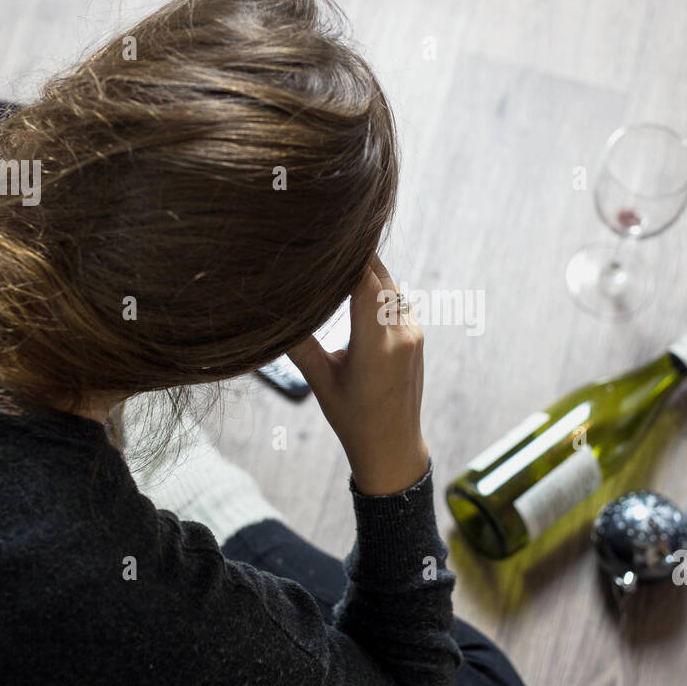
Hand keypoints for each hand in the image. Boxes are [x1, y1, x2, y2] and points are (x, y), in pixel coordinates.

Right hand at [287, 254, 428, 495]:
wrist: (393, 446)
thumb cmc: (353, 418)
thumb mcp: (320, 381)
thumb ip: (299, 343)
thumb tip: (270, 311)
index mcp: (377, 346)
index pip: (365, 282)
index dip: (345, 257)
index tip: (319, 239)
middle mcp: (401, 334)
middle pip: (379, 275)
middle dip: (352, 256)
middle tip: (320, 239)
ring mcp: (413, 332)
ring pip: (389, 284)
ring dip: (365, 270)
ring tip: (333, 261)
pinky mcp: (416, 334)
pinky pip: (396, 298)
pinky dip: (376, 286)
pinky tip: (353, 283)